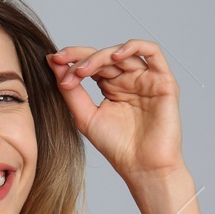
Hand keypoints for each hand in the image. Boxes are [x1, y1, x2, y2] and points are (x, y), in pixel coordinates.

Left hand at [45, 39, 183, 181]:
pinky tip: (115, 56)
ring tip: (84, 70)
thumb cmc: (116, 146)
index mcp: (110, 87)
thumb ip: (70, 90)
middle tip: (66, 70)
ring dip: (100, 56)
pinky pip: (152, 52)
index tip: (52, 61)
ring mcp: (146, 79)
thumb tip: (51, 63)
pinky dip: (133, 47)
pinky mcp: (163, 81)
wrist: (142, 166)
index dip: (72, 59)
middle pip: (105, 56)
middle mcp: (128, 80)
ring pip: (124, 52)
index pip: (91, 63)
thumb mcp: (85, 116)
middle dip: (82, 60)